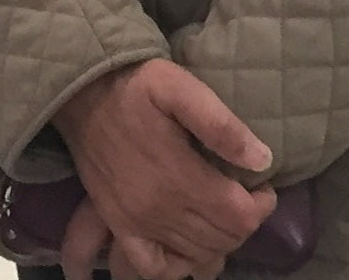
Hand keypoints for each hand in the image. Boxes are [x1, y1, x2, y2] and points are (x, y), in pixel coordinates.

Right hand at [52, 60, 274, 276]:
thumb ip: (222, 125)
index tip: (263, 186)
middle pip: (221, 239)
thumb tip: (261, 159)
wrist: (85, 94)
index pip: (238, 216)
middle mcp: (158, 210)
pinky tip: (191, 251)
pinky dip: (177, 267)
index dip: (262, 206)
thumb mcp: (182, 88)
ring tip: (225, 214)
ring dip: (220, 242)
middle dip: (245, 222)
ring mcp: (136, 223)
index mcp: (179, 177)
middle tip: (247, 196)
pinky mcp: (119, 225)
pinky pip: (151, 267)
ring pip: (195, 257)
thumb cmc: (139, 87)